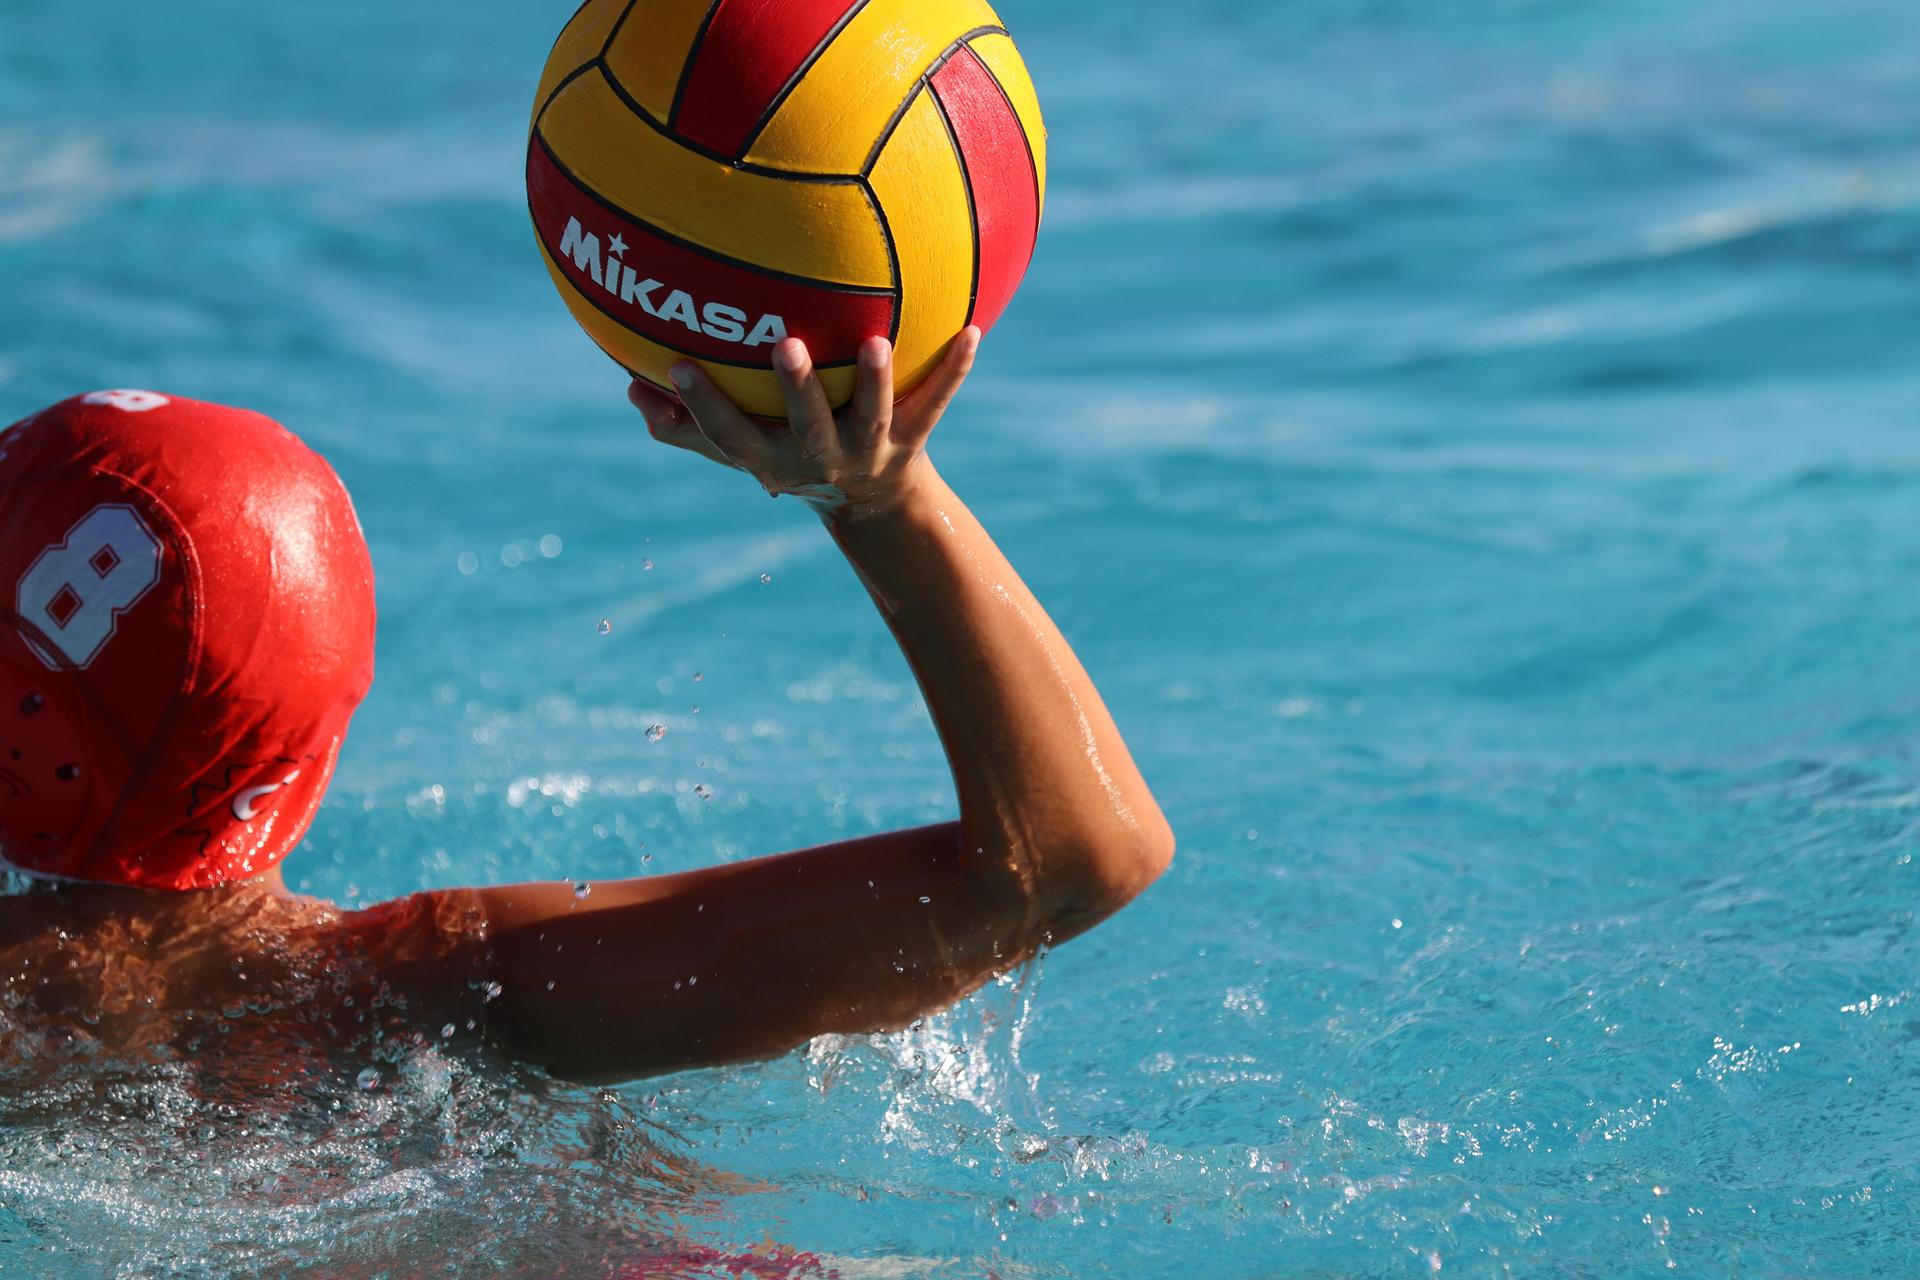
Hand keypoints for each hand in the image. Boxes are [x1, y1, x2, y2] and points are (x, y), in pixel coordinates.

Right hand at [627, 328, 979, 521]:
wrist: (871, 503)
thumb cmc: (789, 458)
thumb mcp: (738, 452)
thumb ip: (684, 427)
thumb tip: (631, 386)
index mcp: (775, 459)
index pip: (731, 435)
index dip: (702, 406)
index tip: (676, 365)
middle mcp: (822, 457)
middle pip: (807, 427)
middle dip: (797, 390)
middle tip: (784, 344)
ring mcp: (870, 450)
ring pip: (875, 418)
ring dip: (878, 382)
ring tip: (879, 341)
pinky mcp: (914, 439)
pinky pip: (936, 401)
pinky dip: (955, 371)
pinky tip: (973, 332)